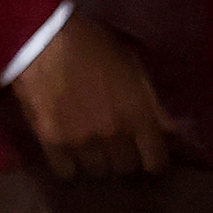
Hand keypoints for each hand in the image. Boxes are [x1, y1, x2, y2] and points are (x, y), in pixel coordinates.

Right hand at [10, 16, 172, 177]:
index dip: (154, 161)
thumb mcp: (132, 67)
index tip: (148, 157)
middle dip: (124, 159)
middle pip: (125, 168)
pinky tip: (68, 155)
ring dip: (97, 163)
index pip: (156, 160)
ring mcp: (82, 140)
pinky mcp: (51, 142)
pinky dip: (69, 167)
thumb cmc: (92, 46)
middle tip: (116, 149)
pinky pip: (66, 172)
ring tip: (91, 151)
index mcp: (138, 114)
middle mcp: (113, 133)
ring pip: (97, 172)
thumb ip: (153, 103)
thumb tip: (171, 130)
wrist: (41, 39)